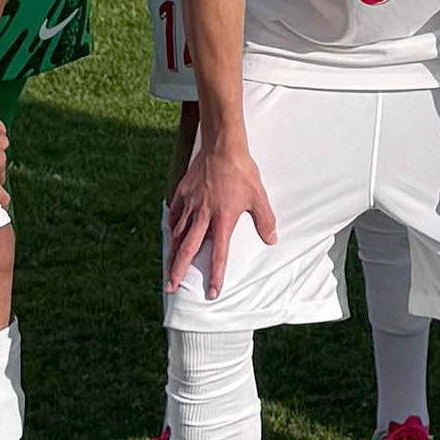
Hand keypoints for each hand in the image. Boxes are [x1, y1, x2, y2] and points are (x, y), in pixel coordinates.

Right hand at [163, 136, 275, 299]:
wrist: (222, 147)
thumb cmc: (242, 172)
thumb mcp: (258, 198)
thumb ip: (265, 221)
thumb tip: (271, 240)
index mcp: (222, 220)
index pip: (218, 255)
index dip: (215, 275)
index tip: (212, 292)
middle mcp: (202, 216)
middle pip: (187, 249)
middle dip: (178, 271)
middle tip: (171, 288)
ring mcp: (190, 204)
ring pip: (177, 234)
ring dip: (172, 253)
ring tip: (168, 268)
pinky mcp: (183, 192)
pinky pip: (174, 214)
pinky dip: (171, 226)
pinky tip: (171, 234)